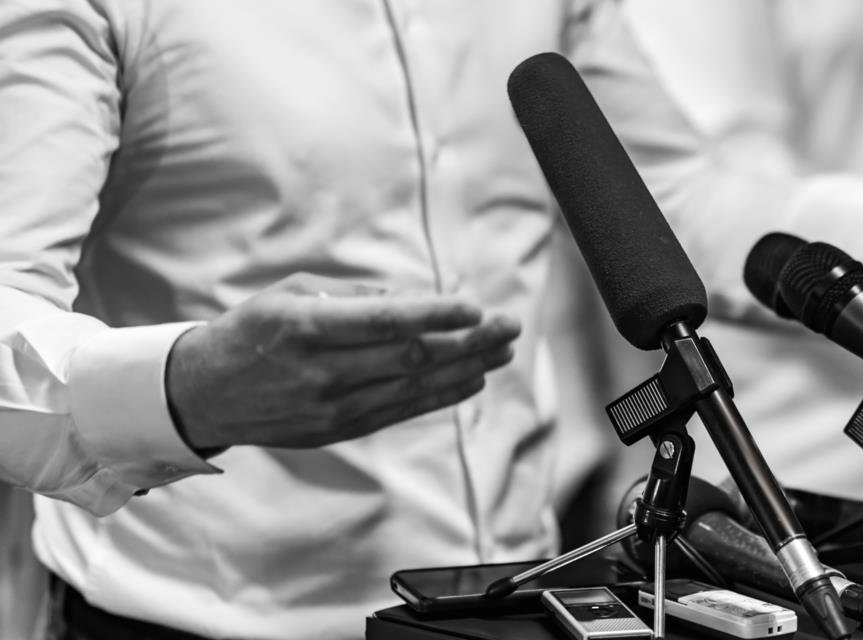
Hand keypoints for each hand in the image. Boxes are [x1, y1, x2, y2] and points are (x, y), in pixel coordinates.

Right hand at [165, 273, 520, 451]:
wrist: (203, 393)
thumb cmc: (253, 329)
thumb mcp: (290, 293)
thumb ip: (353, 295)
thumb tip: (416, 299)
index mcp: (304, 326)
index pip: (383, 322)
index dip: (434, 316)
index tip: (475, 308)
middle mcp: (320, 370)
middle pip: (409, 357)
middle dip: (467, 342)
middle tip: (509, 327)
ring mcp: (331, 406)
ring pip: (412, 387)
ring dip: (465, 369)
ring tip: (502, 351)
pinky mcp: (339, 429)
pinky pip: (401, 411)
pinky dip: (440, 395)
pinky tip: (471, 379)